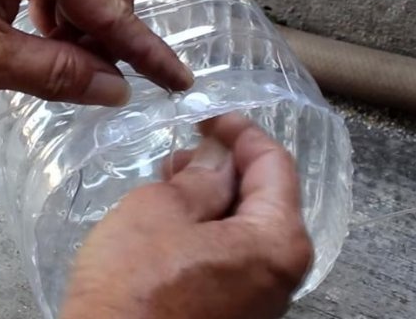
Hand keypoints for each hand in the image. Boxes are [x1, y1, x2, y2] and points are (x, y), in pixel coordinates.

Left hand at [0, 0, 191, 104]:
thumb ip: (60, 73)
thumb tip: (115, 89)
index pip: (111, 9)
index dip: (146, 53)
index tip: (178, 80)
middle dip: (108, 34)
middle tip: (91, 76)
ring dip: (82, 24)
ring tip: (54, 57)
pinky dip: (60, 10)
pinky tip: (38, 35)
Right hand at [61, 113, 312, 318]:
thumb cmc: (133, 289)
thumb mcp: (160, 212)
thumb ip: (200, 177)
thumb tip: (219, 157)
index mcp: (277, 242)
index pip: (275, 164)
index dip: (241, 131)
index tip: (210, 115)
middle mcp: (282, 275)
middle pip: (264, 198)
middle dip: (226, 165)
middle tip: (184, 151)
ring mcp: (259, 301)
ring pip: (245, 228)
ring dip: (213, 197)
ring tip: (171, 182)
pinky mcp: (234, 314)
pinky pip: (231, 257)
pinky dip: (208, 229)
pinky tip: (174, 222)